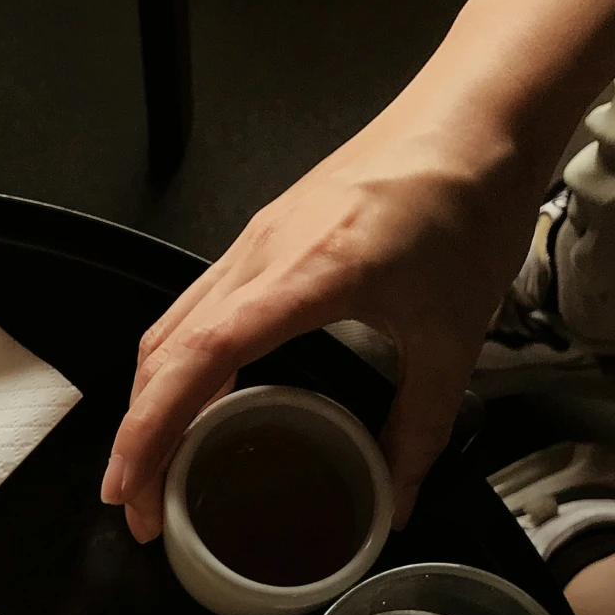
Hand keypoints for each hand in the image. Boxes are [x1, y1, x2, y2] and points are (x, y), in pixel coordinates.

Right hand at [100, 97, 547, 539]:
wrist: (479, 110)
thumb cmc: (468, 195)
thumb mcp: (455, 335)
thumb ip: (422, 427)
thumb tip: (399, 499)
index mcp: (307, 273)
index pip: (199, 358)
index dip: (152, 430)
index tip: (135, 486)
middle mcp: (263, 252)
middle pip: (164, 352)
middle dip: (136, 436)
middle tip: (139, 504)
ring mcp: (256, 241)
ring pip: (170, 329)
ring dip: (148, 401)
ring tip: (151, 465)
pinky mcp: (266, 237)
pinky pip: (198, 308)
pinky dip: (178, 365)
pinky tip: (194, 402)